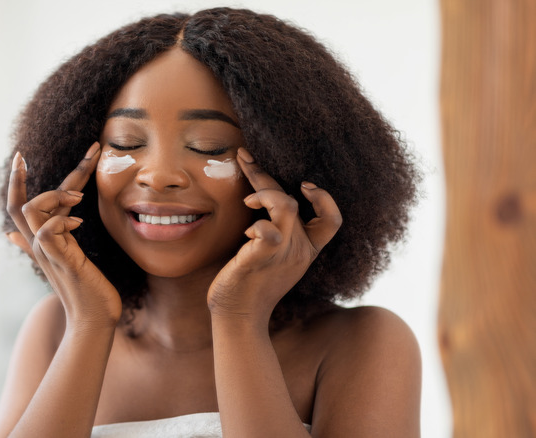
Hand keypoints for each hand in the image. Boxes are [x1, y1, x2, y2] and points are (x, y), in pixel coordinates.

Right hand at [6, 142, 121, 326]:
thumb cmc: (84, 290)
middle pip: (18, 205)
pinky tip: (78, 221)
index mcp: (42, 240)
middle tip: (32, 156)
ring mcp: (48, 253)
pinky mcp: (61, 261)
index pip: (20, 206)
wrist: (93, 320)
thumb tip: (12, 233)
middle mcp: (40, 245)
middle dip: (21, 177)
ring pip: (30, 212)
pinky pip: (47, 233)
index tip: (20, 156)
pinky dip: (61, 221)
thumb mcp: (62, 260)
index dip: (18, 182)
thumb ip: (39, 243)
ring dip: (53, 197)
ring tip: (78, 197)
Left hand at [207, 148, 341, 326]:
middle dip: (266, 174)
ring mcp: (282, 255)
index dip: (325, 198)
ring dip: (264, 194)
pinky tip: (246, 233)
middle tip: (245, 156)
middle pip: (297, 202)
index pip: (332, 219)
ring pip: (287, 208)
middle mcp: (299, 250)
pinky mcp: (261, 259)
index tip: (303, 183)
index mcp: (305, 249)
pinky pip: (268, 233)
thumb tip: (262, 200)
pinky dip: (257, 225)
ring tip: (246, 200)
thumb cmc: (250, 283)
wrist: (239, 317)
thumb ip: (275, 229)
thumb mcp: (271, 254)